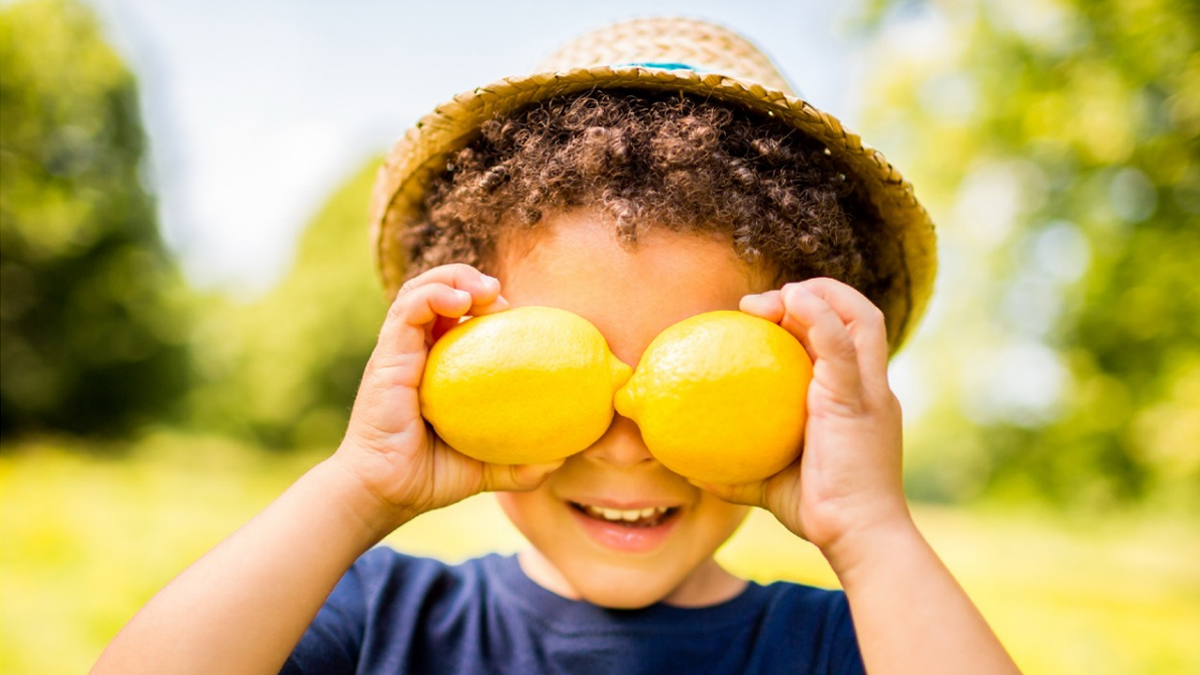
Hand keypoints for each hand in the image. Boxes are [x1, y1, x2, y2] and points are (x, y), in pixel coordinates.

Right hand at [333, 264, 564, 533]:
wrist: (384, 494)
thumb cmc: (429, 477)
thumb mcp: (487, 469)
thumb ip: (521, 464)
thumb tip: (562, 460)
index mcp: (438, 366)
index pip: (457, 315)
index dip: (486, 303)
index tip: (516, 316)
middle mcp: (417, 352)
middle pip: (438, 291)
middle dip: (470, 279)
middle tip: (501, 296)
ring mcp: (399, 351)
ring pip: (421, 289)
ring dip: (454, 277)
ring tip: (485, 291)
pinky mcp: (387, 356)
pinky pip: (406, 309)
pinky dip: (433, 294)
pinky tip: (462, 301)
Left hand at [697, 278, 910, 570]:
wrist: (858, 537)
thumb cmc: (820, 513)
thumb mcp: (770, 484)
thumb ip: (736, 471)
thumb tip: (687, 467)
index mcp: (854, 399)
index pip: (840, 339)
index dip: (807, 319)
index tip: (760, 320)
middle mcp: (868, 387)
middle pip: (857, 317)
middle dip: (813, 295)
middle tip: (757, 308)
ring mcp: (868, 391)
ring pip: (861, 318)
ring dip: (818, 295)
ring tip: (777, 299)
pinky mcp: (857, 398)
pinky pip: (841, 344)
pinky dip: (819, 315)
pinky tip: (792, 300)